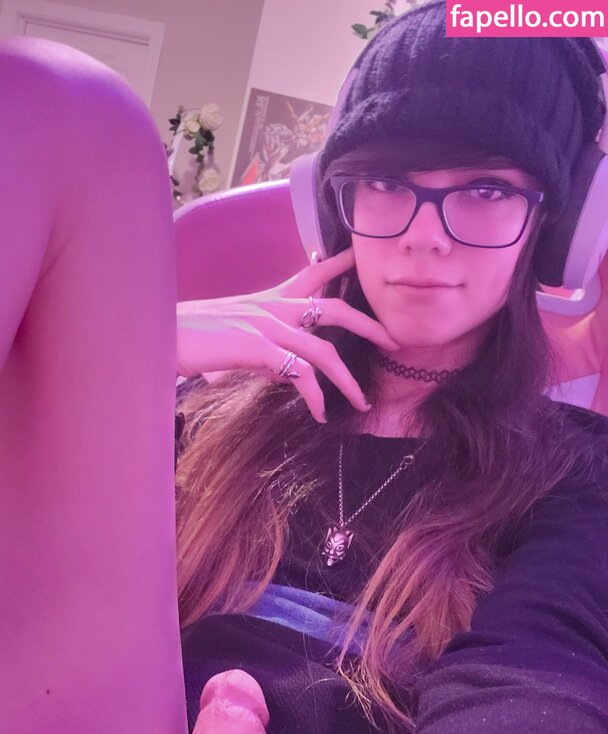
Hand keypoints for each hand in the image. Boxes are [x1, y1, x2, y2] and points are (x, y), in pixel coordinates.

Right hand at [176, 247, 399, 423]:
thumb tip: (285, 374)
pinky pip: (299, 373)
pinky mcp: (256, 347)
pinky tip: (318, 413)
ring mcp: (265, 325)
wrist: (155, 336)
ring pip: (324, 349)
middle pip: (333, 306)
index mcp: (266, 300)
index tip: (363, 256)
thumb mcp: (232, 343)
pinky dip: (314, 396)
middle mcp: (271, 307)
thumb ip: (264, 354)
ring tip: (362, 401)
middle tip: (395, 339)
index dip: (340, 262)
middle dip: (368, 323)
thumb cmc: (188, 340)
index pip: (311, 273)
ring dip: (348, 379)